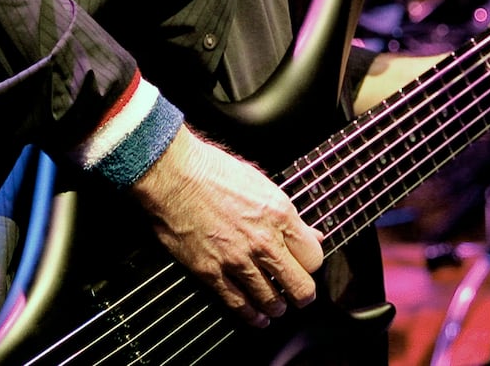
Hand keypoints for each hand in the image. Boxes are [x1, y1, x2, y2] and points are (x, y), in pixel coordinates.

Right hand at [128, 125, 323, 328]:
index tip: (307, 266)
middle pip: (299, 285)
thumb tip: (311, 233)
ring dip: (277, 308)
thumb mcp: (263, 184)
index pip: (314, 257)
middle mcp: (263, 241)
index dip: (312, 265)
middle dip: (303, 295)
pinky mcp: (211, 272)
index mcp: (280, 215)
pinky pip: (237, 303)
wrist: (175, 175)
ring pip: (270, 300)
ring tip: (278, 308)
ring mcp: (237, 260)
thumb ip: (289, 215)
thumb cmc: (215, 172)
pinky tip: (255, 317)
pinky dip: (250, 315)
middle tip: (300, 296)